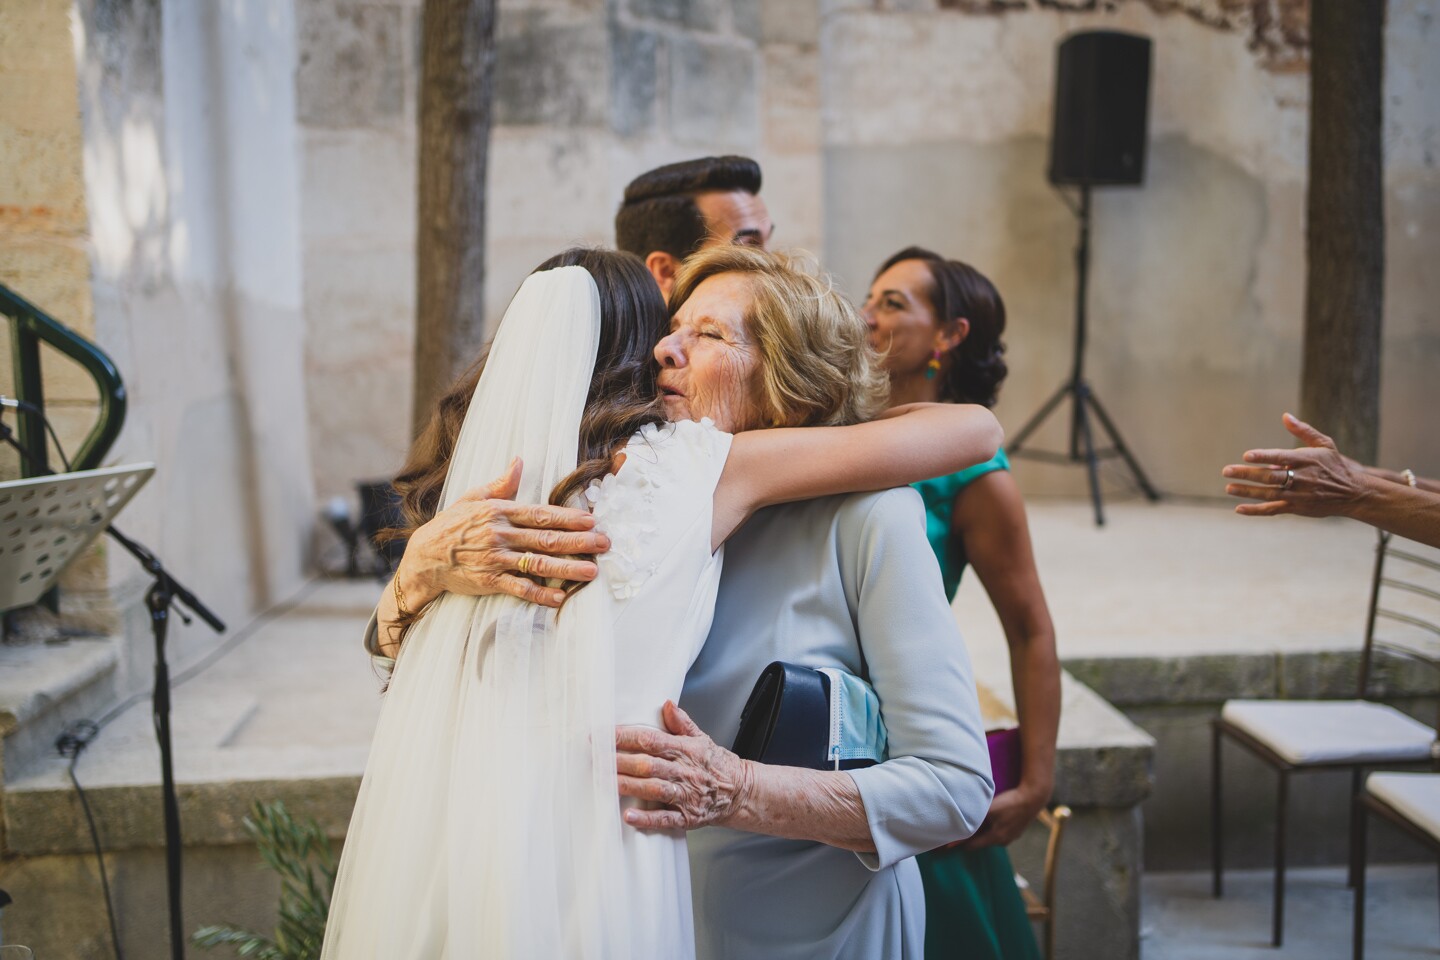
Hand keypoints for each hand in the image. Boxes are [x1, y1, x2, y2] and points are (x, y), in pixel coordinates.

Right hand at [400, 457, 610, 607]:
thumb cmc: (451, 525)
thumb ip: (500, 484)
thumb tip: (519, 461)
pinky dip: (540, 594)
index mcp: (499, 512)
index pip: (541, 514)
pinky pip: (519, 588)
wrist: (424, 557)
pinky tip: (560, 597)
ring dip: (567, 567)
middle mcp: (500, 535)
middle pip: (546, 538)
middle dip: (579, 541)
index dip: (568, 517)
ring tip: (591, 571)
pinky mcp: (489, 581)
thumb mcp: (473, 498)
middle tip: (604, 543)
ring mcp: (495, 559)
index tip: (592, 520)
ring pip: (538, 563)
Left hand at [615, 701, 751, 830]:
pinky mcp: (687, 817)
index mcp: (686, 750)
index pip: (652, 740)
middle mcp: (685, 772)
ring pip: (654, 789)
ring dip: (629, 786)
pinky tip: (629, 816)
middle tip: (597, 759)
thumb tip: (667, 704)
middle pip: (649, 765)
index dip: (627, 737)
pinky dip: (647, 818)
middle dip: (621, 761)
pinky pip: (665, 818)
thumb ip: (682, 723)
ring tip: (606, 783)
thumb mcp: (702, 738)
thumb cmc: (716, 764)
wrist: (740, 792)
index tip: (604, 735)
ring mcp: (686, 796)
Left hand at [957, 783, 1048, 849]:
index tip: (947, 845)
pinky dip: (992, 829)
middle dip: (970, 838)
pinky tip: (991, 821)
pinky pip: (999, 833)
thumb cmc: (1010, 803)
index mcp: (995, 838)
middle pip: (981, 842)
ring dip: (982, 833)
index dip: (959, 845)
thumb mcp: (989, 811)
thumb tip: (959, 831)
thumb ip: (974, 821)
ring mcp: (1011, 837)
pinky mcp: (1016, 831)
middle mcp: (1003, 841)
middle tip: (958, 833)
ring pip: (990, 837)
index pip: (972, 846)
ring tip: (974, 825)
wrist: (1033, 798)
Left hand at [1221, 413, 1370, 518]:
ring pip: (1268, 493)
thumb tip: (1285, 416)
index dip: (1264, 457)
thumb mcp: (1324, 444)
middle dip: (1247, 474)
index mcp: (1306, 460)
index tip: (1247, 455)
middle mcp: (1301, 478)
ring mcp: (1298, 495)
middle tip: (1226, 471)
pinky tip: (1239, 509)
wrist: (1353, 493)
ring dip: (1247, 491)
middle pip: (1270, 477)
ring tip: (1229, 487)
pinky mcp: (1296, 507)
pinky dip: (1256, 510)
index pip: (1281, 457)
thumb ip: (1303, 431)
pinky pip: (1273, 510)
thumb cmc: (1335, 465)